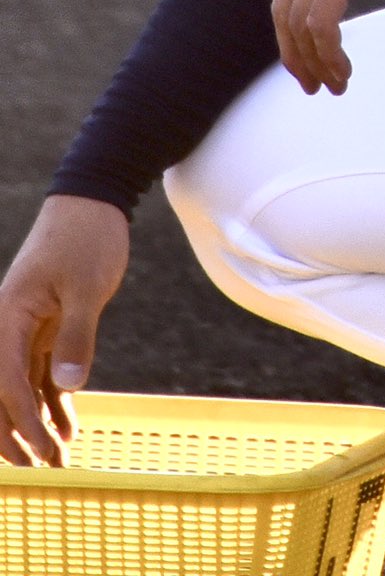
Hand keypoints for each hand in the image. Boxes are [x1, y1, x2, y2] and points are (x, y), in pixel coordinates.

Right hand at [0, 194, 129, 465]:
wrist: (93, 200)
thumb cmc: (87, 236)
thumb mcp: (88, 285)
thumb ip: (77, 335)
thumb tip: (67, 386)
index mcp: (9, 316)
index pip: (7, 381)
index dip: (23, 421)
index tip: (43, 450)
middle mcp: (10, 327)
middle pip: (4, 394)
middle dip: (20, 435)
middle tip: (46, 467)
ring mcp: (27, 328)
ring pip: (23, 387)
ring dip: (38, 423)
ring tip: (61, 457)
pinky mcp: (47, 326)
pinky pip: (43, 372)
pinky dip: (53, 400)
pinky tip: (69, 427)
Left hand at [272, 0, 384, 95]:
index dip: (287, 25)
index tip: (302, 49)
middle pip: (282, 14)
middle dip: (294, 54)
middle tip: (309, 83)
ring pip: (300, 27)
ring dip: (314, 63)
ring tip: (331, 88)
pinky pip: (322, 26)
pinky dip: (328, 55)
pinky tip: (342, 72)